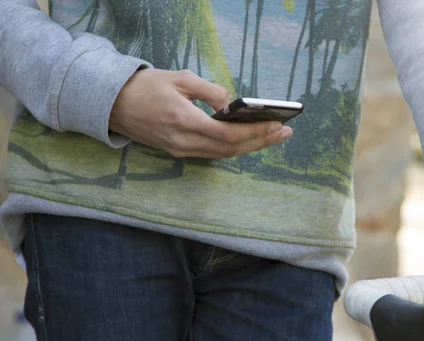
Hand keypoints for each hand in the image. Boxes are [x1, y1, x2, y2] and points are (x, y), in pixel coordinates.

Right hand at [109, 69, 292, 157]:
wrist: (113, 105)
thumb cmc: (146, 87)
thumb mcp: (180, 78)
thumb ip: (210, 91)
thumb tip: (232, 104)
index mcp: (184, 121)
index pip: (228, 134)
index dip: (255, 132)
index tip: (277, 125)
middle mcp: (184, 142)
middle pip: (230, 149)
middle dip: (260, 142)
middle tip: (284, 133)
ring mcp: (180, 150)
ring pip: (223, 154)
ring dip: (250, 147)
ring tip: (272, 137)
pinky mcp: (178, 152)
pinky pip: (212, 153)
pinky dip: (233, 148)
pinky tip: (248, 140)